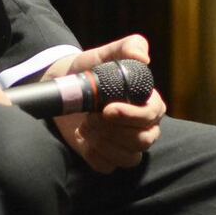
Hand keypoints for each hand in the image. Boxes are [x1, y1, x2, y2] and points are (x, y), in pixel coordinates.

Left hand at [48, 33, 166, 173]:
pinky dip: (95, 156)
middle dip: (113, 130)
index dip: (131, 116)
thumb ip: (128, 48)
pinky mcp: (108, 156)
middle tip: (90, 116)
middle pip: (142, 140)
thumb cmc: (90, 68)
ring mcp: (127, 144)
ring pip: (129, 157)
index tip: (107, 109)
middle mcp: (143, 128)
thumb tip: (144, 58)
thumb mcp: (106, 53)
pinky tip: (84, 140)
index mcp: (149, 104)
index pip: (151, 116)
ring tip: (85, 125)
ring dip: (104, 143)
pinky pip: (109, 167)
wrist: (63, 85)